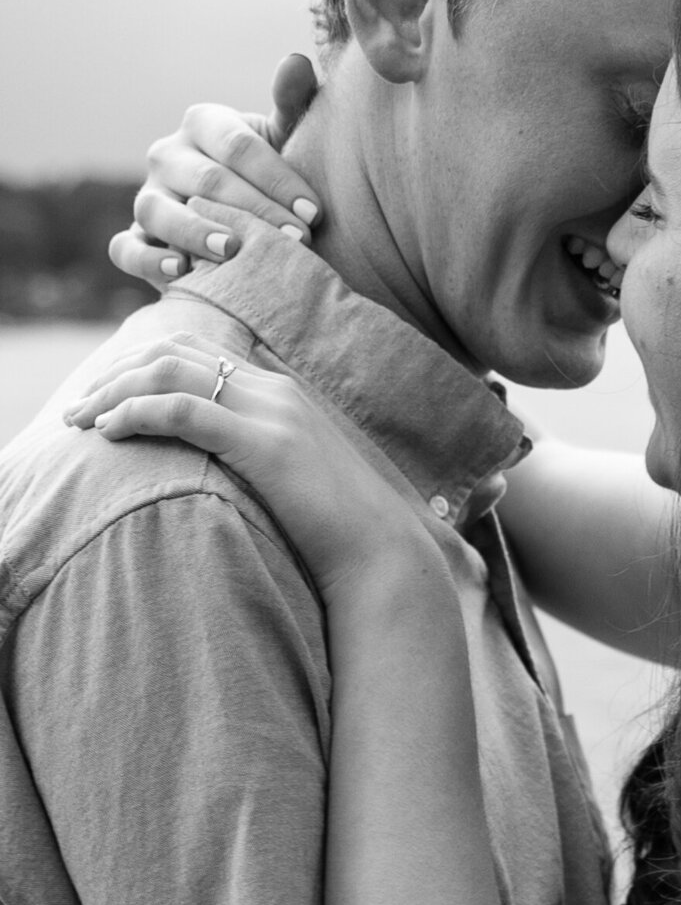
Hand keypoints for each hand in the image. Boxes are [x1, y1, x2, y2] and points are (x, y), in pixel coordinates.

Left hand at [64, 334, 441, 600]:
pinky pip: (184, 410)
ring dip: (114, 390)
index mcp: (281, 391)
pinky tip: (110, 431)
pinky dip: (136, 413)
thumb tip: (210, 462)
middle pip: (177, 351)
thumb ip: (255, 453)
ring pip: (172, 371)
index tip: (106, 395)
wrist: (381, 553)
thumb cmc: (335, 530)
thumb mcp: (291, 477)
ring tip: (80, 420)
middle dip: (116, 372)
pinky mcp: (264, 444)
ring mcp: (272, 411)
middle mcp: (275, 389)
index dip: (141, 364)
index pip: (198, 351)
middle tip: (76, 407)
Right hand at [108, 55, 322, 290]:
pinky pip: (126, 249)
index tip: (315, 213)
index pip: (238, 147)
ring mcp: (147, 196)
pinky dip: (148, 261)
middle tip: (295, 239)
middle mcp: (167, 155)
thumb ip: (292, 104)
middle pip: (207, 181)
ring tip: (233, 250)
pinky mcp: (133, 238)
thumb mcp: (283, 138)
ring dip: (196, 232)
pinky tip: (181, 271)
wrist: (242, 213)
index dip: (277, 179)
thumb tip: (296, 61)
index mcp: (203, 123)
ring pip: (159, 211)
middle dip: (254, 211)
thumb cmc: (268, 172)